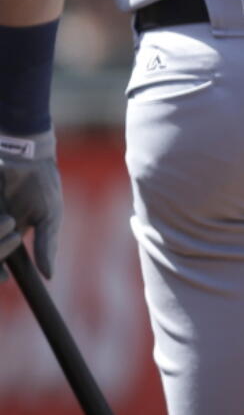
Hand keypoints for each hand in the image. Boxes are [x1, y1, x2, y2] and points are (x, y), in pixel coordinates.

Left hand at [0, 130, 61, 279]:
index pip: (0, 259)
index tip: (5, 278)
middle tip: (10, 232)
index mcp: (9, 234)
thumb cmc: (42, 184)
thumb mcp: (49, 215)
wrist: (28, 155)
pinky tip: (4, 214)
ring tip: (8, 218)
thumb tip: (48, 275)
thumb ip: (47, 244)